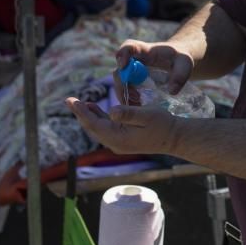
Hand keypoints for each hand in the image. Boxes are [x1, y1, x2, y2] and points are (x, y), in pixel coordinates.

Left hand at [66, 98, 180, 155]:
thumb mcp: (147, 115)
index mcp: (118, 138)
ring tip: (80, 104)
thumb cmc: (163, 125)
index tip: (72, 101)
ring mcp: (119, 143)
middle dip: (81, 113)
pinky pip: (107, 128)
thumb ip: (128, 113)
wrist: (175, 138)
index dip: (82, 112)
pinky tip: (96, 109)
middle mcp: (115, 143)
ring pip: (98, 128)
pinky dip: (100, 118)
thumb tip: (111, 112)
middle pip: (93, 128)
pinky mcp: (124, 139)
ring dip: (89, 116)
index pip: (94, 124)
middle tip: (70, 100)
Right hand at [115, 39, 194, 101]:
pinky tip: (138, 106)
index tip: (123, 65)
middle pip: (120, 70)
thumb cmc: (179, 59)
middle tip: (135, 98)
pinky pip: (124, 90)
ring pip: (120, 82)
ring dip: (125, 95)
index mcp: (145, 49)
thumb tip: (172, 91)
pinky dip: (129, 99)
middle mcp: (133, 59)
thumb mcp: (184, 64)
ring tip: (138, 105)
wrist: (176, 62)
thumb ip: (180, 75)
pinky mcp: (131, 80)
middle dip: (123, 85)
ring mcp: (130, 70)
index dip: (123, 54)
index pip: (129, 47)